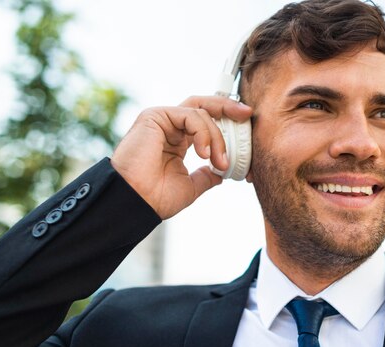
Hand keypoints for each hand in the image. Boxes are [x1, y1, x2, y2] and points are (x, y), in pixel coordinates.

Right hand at [111, 96, 252, 218]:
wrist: (136, 203)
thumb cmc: (156, 197)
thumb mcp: (191, 186)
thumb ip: (207, 176)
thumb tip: (223, 173)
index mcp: (178, 141)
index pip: (207, 122)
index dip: (228, 124)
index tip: (248, 134)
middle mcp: (170, 127)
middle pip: (204, 105)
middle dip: (228, 108)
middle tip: (247, 115)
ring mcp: (162, 119)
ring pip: (201, 113)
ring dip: (218, 137)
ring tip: (220, 162)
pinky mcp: (155, 116)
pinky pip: (190, 115)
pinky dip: (204, 133)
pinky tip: (204, 154)